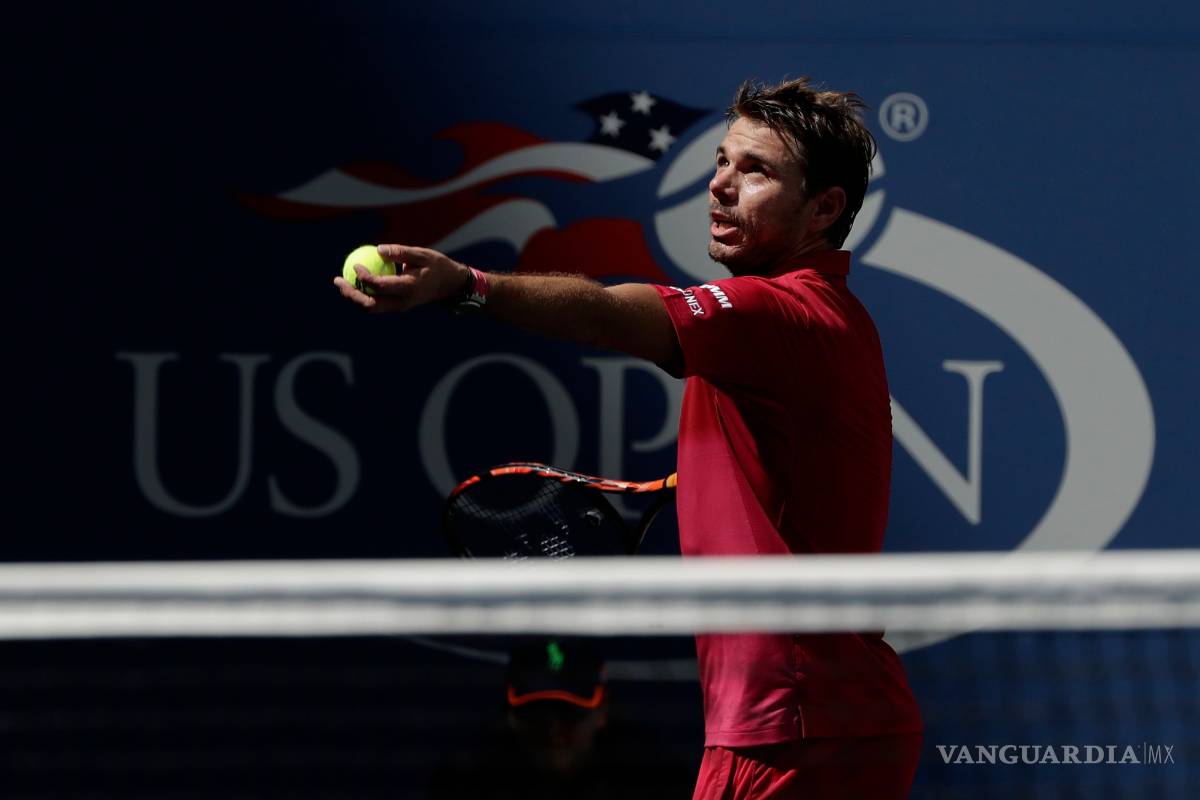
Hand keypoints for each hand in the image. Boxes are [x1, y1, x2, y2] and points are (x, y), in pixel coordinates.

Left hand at [332, 244, 470, 312]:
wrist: (450, 285)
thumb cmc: (437, 266)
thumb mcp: (422, 254)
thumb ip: (400, 252)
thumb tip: (378, 249)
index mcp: (408, 288)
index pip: (379, 286)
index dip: (363, 277)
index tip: (355, 265)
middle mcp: (402, 302)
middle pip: (369, 304)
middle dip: (351, 294)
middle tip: (338, 280)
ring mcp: (399, 307)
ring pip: (370, 307)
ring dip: (354, 297)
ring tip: (341, 282)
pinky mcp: (397, 306)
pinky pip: (376, 303)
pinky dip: (363, 295)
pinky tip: (354, 283)